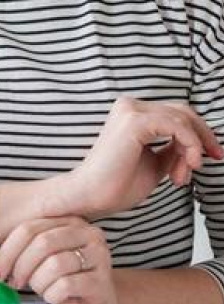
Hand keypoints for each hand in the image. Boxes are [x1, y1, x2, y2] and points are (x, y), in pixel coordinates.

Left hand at [0, 216, 116, 303]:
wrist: (97, 301)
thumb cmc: (62, 277)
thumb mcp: (38, 259)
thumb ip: (14, 251)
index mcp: (69, 222)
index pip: (29, 228)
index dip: (7, 251)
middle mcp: (88, 234)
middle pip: (42, 243)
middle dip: (21, 266)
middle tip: (13, 283)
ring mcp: (99, 256)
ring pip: (54, 265)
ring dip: (39, 282)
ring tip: (42, 289)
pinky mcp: (101, 281)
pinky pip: (65, 286)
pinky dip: (52, 295)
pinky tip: (56, 297)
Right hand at [63, 97, 222, 217]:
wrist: (92, 196)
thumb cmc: (117, 183)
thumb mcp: (157, 162)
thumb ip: (173, 148)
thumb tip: (197, 144)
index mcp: (131, 113)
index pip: (176, 114)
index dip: (199, 134)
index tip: (211, 156)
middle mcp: (129, 106)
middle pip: (183, 111)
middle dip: (203, 137)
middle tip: (211, 160)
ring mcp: (130, 111)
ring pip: (183, 119)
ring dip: (193, 149)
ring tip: (183, 174)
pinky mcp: (134, 122)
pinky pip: (177, 127)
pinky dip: (189, 146)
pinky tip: (186, 166)